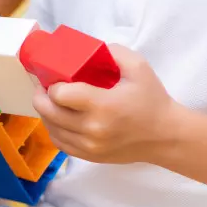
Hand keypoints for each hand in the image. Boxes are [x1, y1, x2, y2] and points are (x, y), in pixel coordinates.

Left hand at [32, 44, 178, 164]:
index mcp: (103, 105)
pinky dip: (54, 130)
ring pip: (51, 129)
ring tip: (50, 102)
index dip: (53, 84)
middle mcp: (92, 129)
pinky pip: (60, 144)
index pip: (60, 94)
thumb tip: (87, 50)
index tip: (56, 77)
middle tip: (44, 87)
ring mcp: (89, 146)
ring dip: (46, 113)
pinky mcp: (90, 156)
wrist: (165, 136)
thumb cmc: (152, 100)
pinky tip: (58, 119)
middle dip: (41, 97)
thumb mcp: (138, 67)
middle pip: (49, 112)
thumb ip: (113, 52)